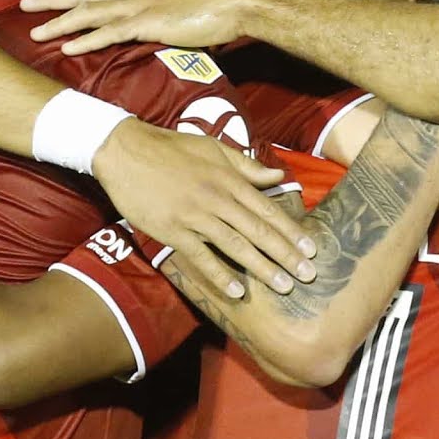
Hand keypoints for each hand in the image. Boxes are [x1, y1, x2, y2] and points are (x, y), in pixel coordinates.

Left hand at [23, 0, 260, 55]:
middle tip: (22, 6)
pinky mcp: (148, 23)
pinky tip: (68, 48)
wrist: (237, 2)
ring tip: (35, 32)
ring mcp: (140, 4)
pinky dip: (87, 40)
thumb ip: (159, 6)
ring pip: (90, 12)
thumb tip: (150, 19)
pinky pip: (110, 32)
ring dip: (60, 23)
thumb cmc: (213, 5)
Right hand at [91, 119, 312, 299]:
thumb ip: (247, 166)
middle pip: (258, 230)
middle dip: (285, 255)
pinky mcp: (173, 230)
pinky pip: (200, 256)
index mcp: (229, 179)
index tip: (311, 249)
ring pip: (235, 245)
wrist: (126, 151)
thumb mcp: (214, 148)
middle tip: (308, 275)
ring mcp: (195, 216)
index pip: (267, 209)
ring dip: (261, 268)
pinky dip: (219, 274)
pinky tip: (236, 290)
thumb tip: (278, 176)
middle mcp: (217, 199)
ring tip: (283, 286)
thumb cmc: (172, 148)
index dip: (291, 231)